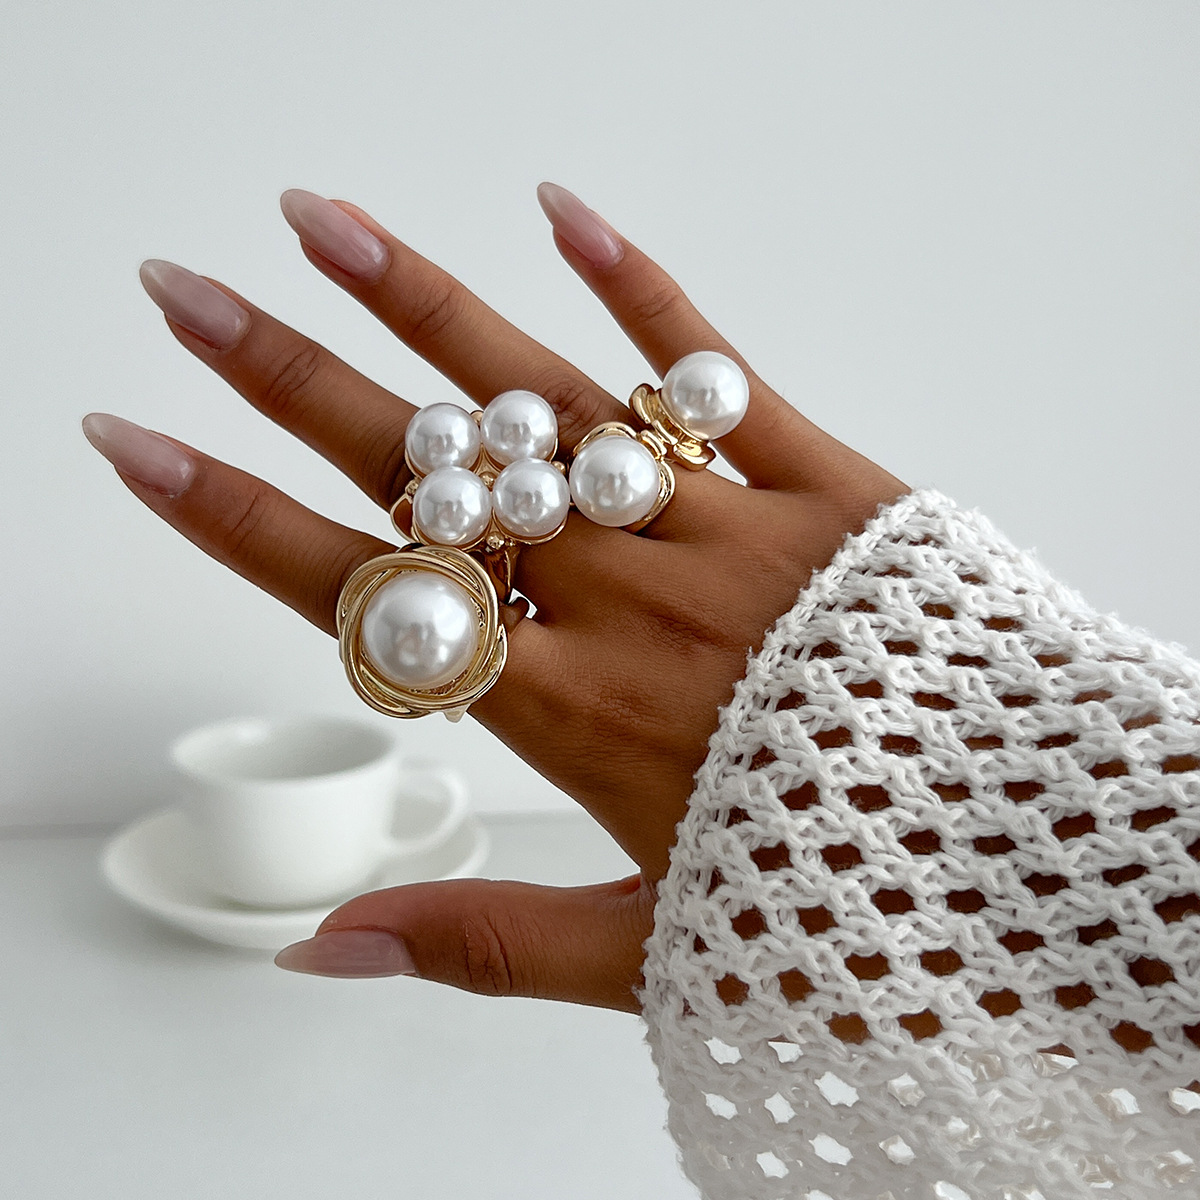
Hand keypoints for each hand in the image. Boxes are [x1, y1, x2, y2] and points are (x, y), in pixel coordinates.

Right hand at [84, 184, 904, 1010]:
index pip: (363, 595)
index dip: (231, 518)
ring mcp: (722, 525)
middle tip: (186, 295)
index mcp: (571, 711)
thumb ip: (486, 941)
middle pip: (425, 470)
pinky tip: (560, 211)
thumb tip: (326, 947)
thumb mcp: (650, 950)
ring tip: (326, 229)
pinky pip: (715, 370)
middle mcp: (626, 597)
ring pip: (548, 399)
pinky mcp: (821, 478)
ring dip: (425, 306)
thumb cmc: (843, 900)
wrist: (1028, 847)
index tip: (139, 441)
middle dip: (287, 379)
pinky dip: (642, 289)